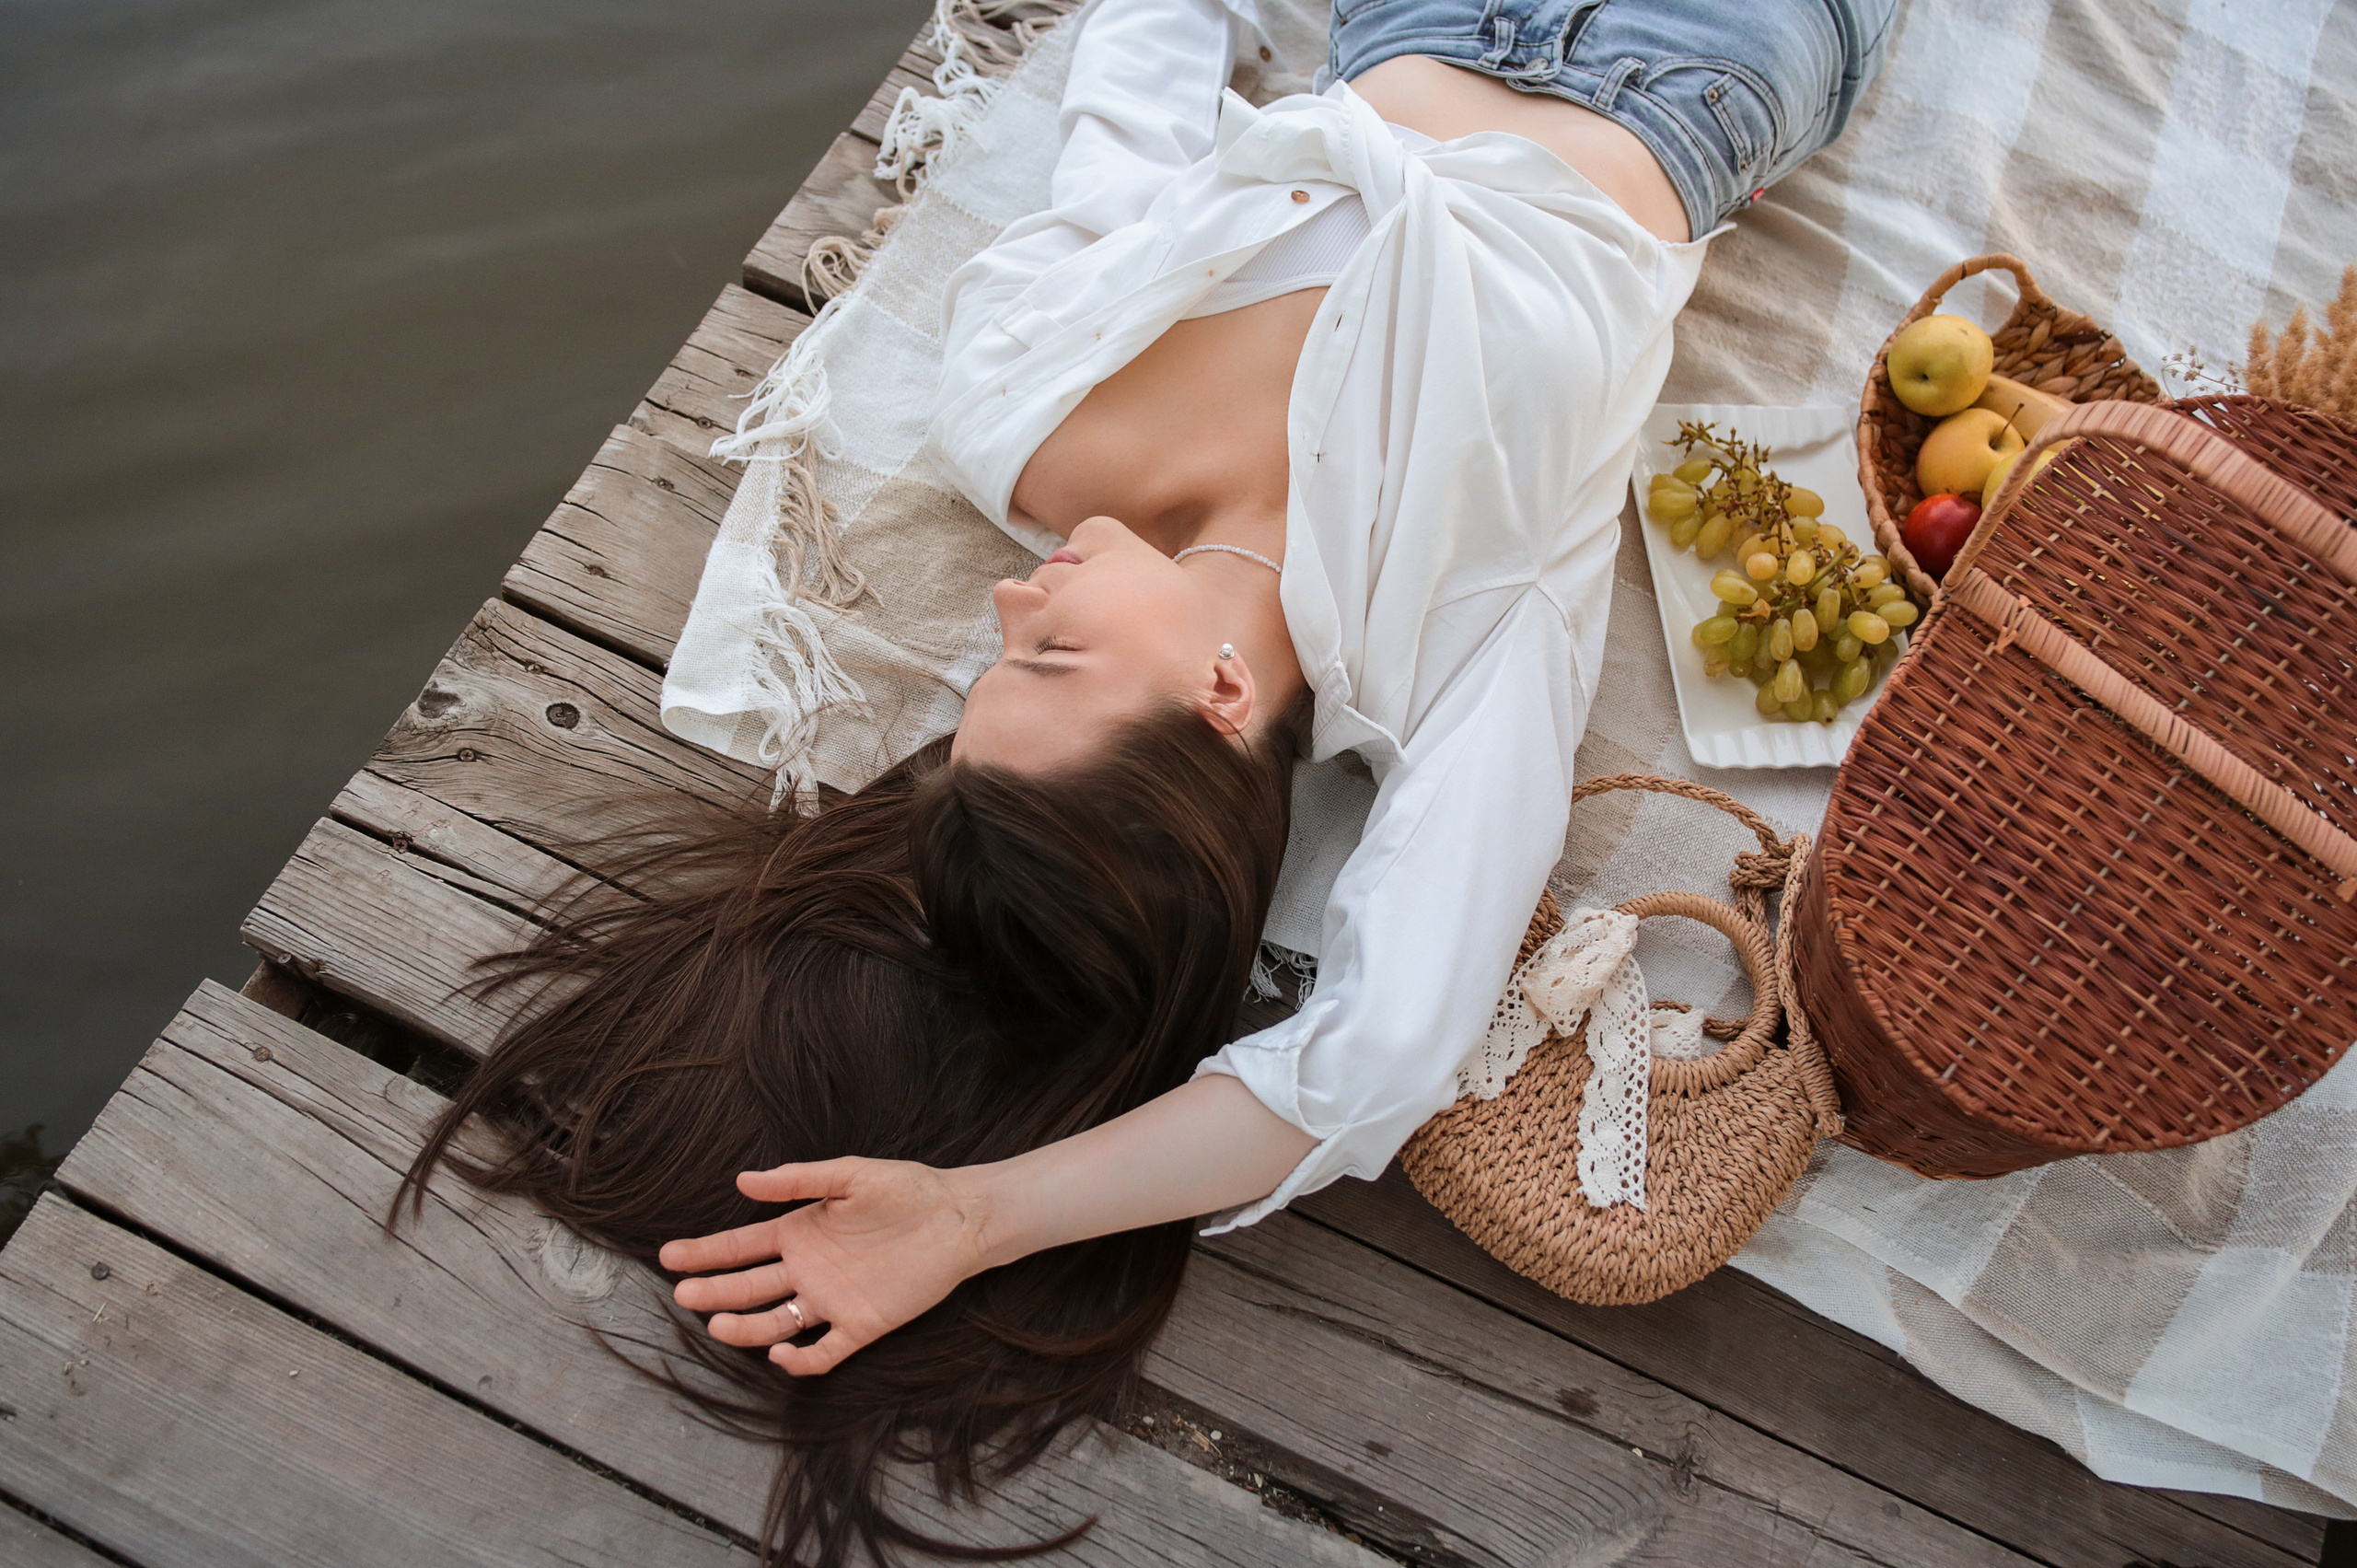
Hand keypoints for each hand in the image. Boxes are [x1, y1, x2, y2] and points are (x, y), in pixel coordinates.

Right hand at [657, 1157, 989, 1375]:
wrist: (958, 1218)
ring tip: (718, 1323)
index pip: (742, 1247)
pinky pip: (823, 1352)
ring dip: (746, 1328)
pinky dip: (801, 1360)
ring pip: (777, 1322)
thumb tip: (743, 1180)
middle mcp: (808, 1269)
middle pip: (749, 1287)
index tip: (670, 1256)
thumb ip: (799, 1180)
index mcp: (800, 1232)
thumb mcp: (850, 1175)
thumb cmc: (907, 1190)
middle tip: (684, 1293)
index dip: (706, 1252)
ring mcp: (832, 1300)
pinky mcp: (861, 1325)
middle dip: (714, 1289)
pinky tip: (782, 1354)